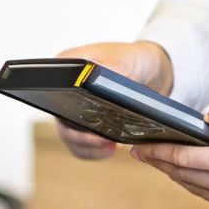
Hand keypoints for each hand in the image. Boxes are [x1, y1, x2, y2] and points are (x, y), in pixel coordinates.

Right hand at [51, 41, 174, 160]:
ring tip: (111, 147)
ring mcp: (76, 108)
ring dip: (88, 147)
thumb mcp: (126, 59)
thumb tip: (92, 77)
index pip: (56, 97)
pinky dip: (95, 150)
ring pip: (71, 137)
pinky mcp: (88, 122)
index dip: (68, 117)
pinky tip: (112, 148)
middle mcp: (66, 89)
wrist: (152, 70)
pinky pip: (83, 144)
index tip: (90, 128)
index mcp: (66, 68)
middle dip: (82, 138)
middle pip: (62, 121)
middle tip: (106, 142)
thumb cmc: (135, 59)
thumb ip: (111, 67)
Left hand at [130, 104, 208, 208]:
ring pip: (198, 190)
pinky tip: (191, 175)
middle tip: (142, 154)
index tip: (140, 148)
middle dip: (161, 164)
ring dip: (178, 177)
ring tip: (162, 163)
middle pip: (185, 176)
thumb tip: (199, 122)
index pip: (183, 158)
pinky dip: (200, 187)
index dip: (157, 153)